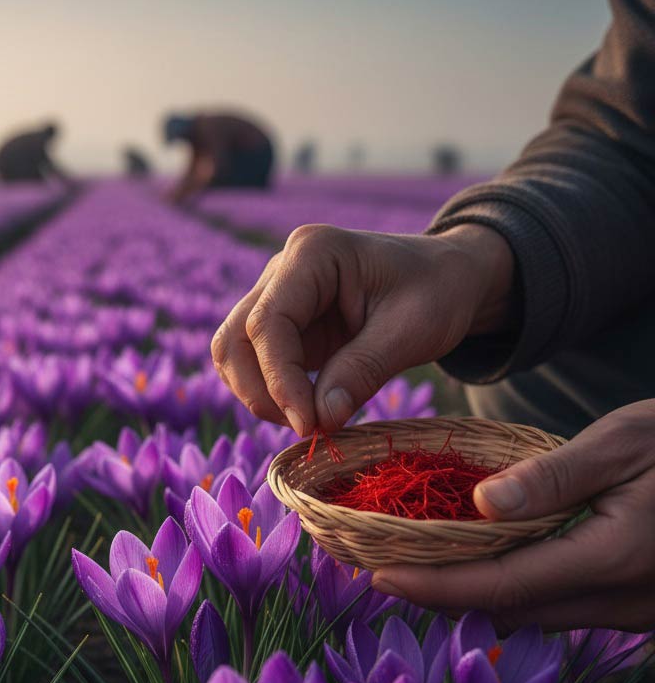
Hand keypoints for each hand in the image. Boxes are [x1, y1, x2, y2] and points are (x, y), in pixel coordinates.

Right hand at [211, 222, 513, 434]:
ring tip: (310, 422)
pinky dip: (271, 395)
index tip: (308, 425)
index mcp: (312, 253)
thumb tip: (319, 421)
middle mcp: (281, 270)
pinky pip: (254, 365)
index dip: (279, 381)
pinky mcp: (282, 326)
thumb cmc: (438, 292)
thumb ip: (363, 371)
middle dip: (261, 392)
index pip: (267, 323)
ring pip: (234, 354)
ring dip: (259, 396)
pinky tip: (309, 411)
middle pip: (235, 339)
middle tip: (308, 429)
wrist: (449, 278)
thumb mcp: (413, 330)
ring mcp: (276, 297)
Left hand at [371, 401, 654, 632]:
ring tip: (417, 564)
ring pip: (535, 615)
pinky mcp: (638, 605)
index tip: (377, 577)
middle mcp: (621, 599)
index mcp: (611, 557)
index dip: (433, 585)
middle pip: (509, 610)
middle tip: (381, 567)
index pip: (500, 584)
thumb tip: (480, 505)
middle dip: (442, 594)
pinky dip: (514, 590)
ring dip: (475, 595)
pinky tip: (484, 561)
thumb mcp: (626, 442)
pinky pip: (562, 607)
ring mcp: (634, 610)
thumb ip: (554, 478)